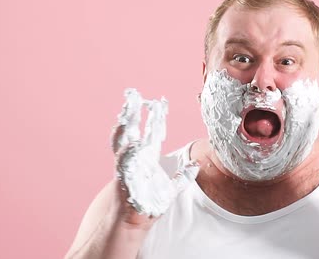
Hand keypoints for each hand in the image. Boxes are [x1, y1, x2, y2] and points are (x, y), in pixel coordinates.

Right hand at [111, 88, 199, 225]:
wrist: (136, 222)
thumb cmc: (150, 204)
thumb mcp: (172, 189)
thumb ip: (183, 176)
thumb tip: (196, 164)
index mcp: (147, 157)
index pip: (152, 131)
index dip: (155, 116)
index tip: (159, 101)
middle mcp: (135, 158)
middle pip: (133, 130)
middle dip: (132, 112)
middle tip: (134, 95)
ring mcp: (127, 167)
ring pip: (122, 142)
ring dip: (124, 127)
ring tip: (126, 111)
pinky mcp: (123, 179)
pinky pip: (124, 164)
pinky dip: (128, 153)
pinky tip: (134, 144)